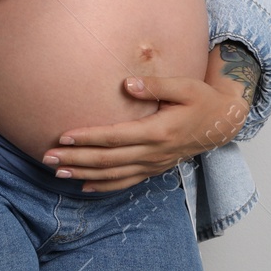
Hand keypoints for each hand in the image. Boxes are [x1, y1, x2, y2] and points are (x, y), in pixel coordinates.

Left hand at [41, 75, 249, 191]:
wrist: (222, 123)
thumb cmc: (202, 100)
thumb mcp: (185, 86)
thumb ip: (156, 85)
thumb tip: (128, 83)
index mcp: (159, 131)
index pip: (115, 137)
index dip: (88, 138)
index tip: (64, 136)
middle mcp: (154, 153)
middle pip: (108, 160)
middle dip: (76, 159)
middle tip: (48, 157)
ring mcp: (154, 164)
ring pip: (113, 175)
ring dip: (84, 175)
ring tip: (58, 172)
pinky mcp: (154, 169)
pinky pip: (126, 182)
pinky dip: (104, 186)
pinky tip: (84, 186)